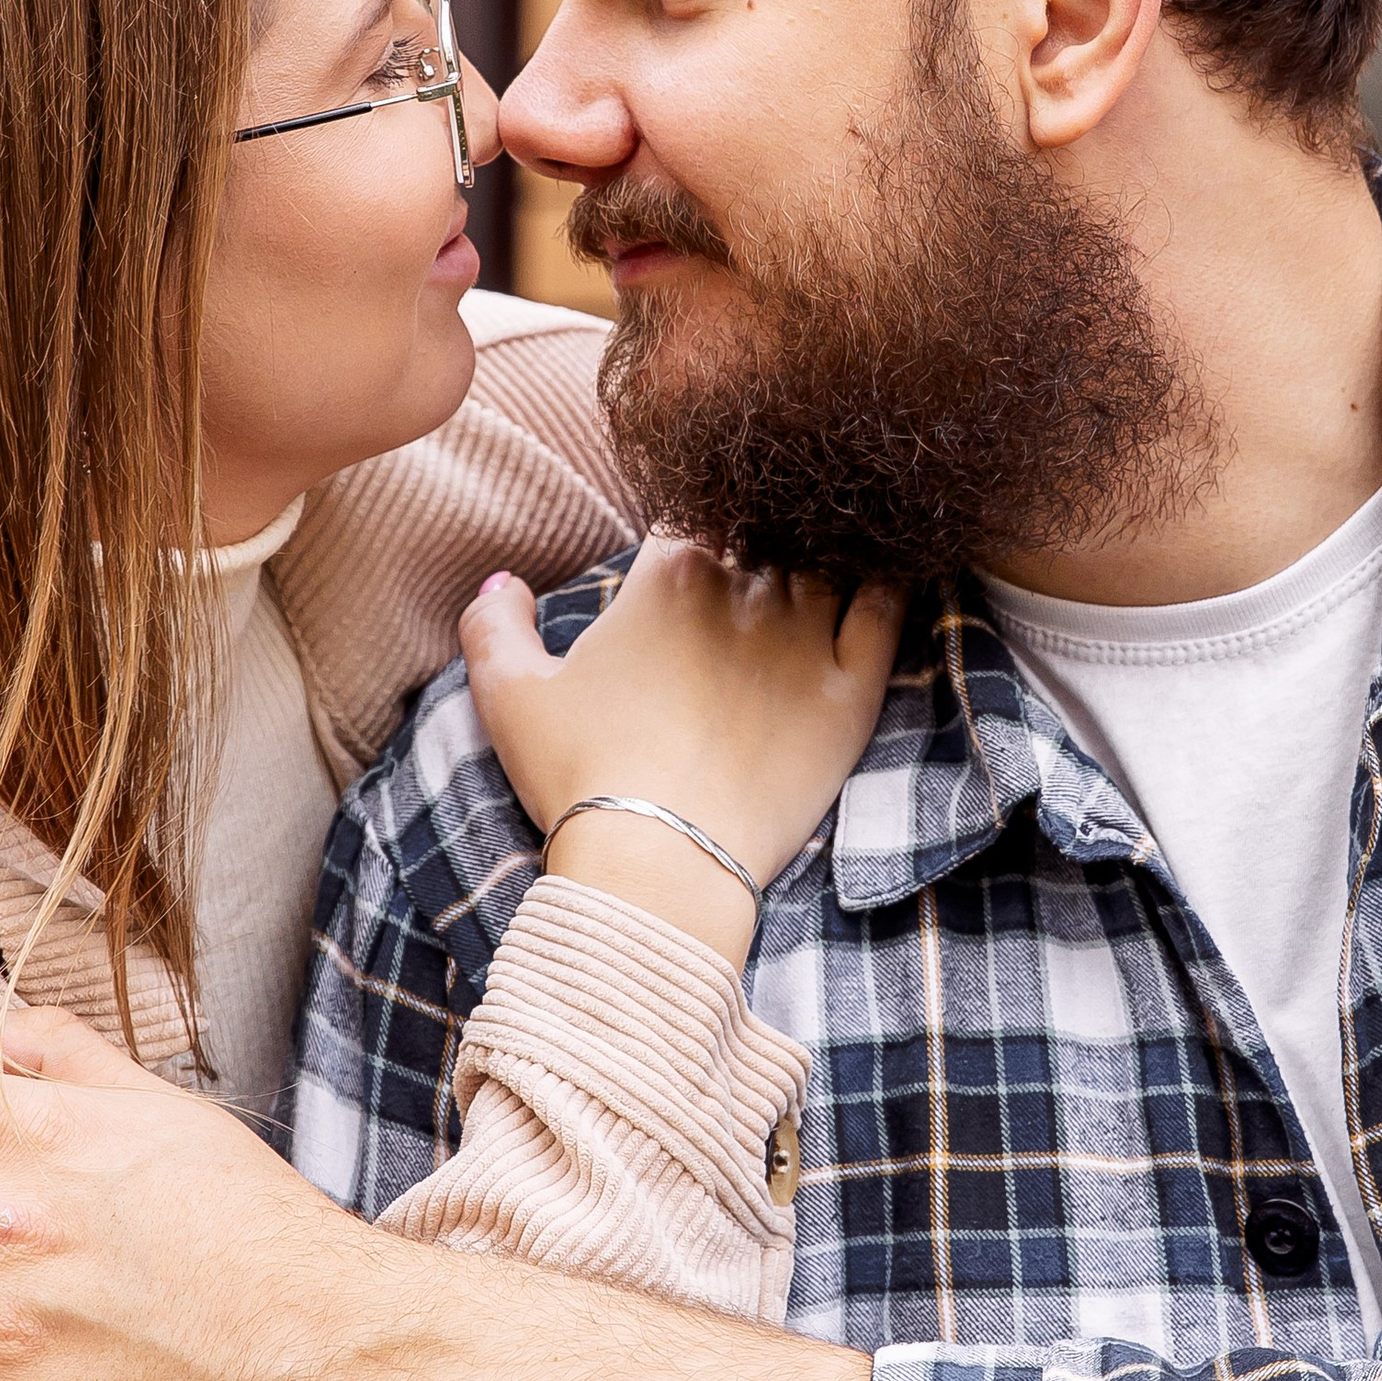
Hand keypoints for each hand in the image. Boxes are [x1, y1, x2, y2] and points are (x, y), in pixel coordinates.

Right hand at [462, 546, 900, 963]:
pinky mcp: (850, 689)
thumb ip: (494, 621)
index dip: (690, 536)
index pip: (690, 517)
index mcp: (667, 572)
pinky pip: (886, 609)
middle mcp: (743, 587)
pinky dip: (887, 583)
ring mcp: (804, 636)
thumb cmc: (578, 775)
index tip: (685, 570)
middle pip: (763, 534)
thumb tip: (505, 580)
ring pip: (826, 560)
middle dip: (757, 544)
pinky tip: (885, 577)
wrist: (657, 862)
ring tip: (817, 571)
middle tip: (748, 581)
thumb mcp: (507, 693)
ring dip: (820, 558)